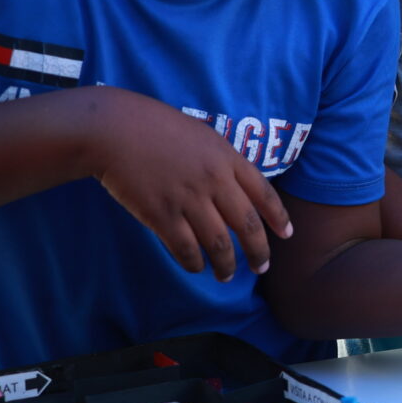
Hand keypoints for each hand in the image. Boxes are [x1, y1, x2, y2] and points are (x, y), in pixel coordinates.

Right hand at [83, 89, 293, 281]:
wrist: (114, 129)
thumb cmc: (155, 126)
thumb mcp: (202, 136)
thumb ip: (222, 162)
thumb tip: (236, 188)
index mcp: (227, 158)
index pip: (265, 194)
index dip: (279, 218)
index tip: (287, 235)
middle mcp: (214, 180)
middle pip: (247, 225)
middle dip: (259, 252)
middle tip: (261, 268)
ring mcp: (188, 199)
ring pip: (219, 243)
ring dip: (226, 265)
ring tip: (226, 276)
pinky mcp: (161, 214)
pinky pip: (185, 248)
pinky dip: (193, 263)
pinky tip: (195, 267)